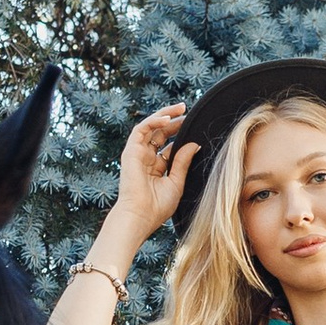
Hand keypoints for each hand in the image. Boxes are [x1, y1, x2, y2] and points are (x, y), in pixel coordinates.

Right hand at [111, 104, 196, 247]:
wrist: (140, 216)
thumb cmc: (158, 207)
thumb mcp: (177, 182)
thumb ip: (183, 162)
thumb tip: (194, 144)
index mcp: (156, 168)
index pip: (168, 146)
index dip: (180, 135)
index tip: (195, 127)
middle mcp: (146, 159)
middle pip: (160, 134)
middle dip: (173, 122)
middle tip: (187, 112)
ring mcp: (137, 154)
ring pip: (150, 128)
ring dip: (164, 115)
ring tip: (180, 108)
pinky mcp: (131, 151)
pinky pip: (141, 129)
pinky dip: (154, 121)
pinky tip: (168, 118)